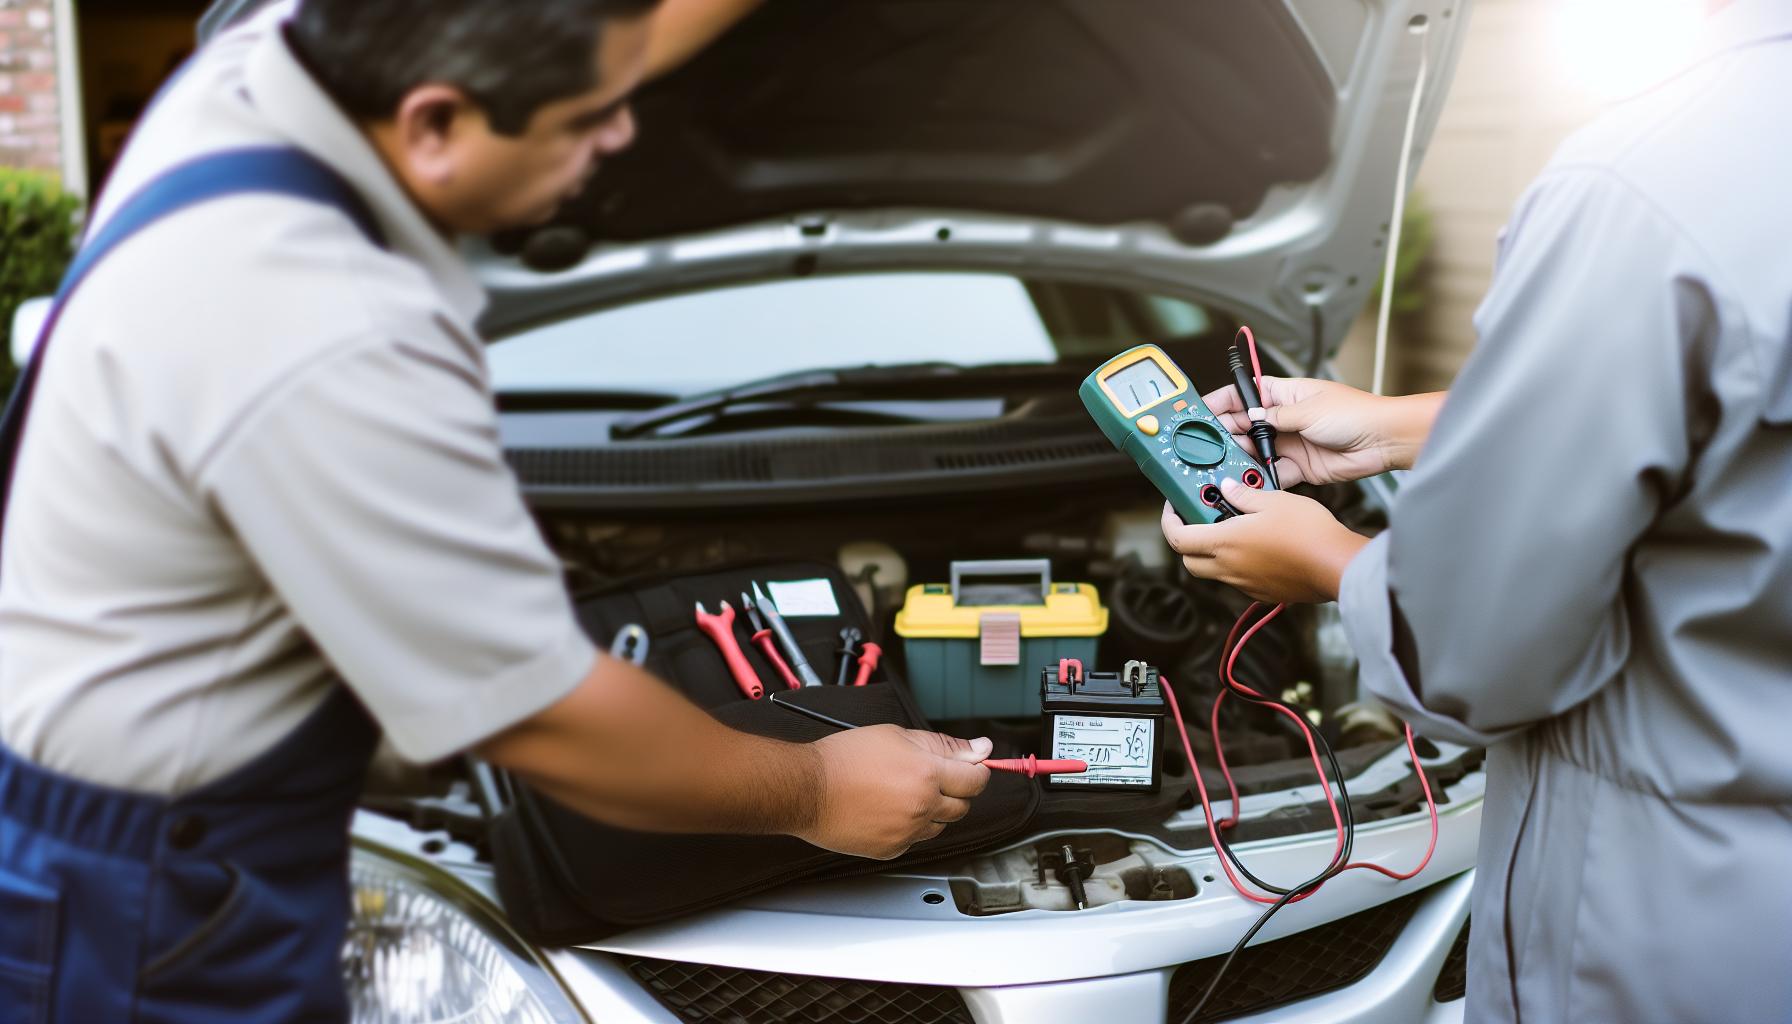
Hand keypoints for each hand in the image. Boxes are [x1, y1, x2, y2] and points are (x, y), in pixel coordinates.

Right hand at [797, 726, 992, 859]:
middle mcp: (921, 806)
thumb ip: (943, 744)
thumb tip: (980, 748)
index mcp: (926, 773)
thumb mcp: (897, 735)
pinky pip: (916, 840)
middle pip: (962, 806)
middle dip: (955, 791)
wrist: (808, 788)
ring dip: (933, 810)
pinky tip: (890, 810)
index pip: (976, 779)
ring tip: (904, 792)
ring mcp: (907, 832)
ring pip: (940, 825)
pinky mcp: (892, 849)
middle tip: (932, 777)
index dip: (978, 772)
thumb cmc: (844, 758)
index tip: (973, 768)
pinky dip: (910, 827)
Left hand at [1161, 485, 1370, 602]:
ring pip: (1214, 572)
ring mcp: (1245, 584)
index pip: (1179, 539)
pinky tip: (1256, 549)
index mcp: (1226, 543)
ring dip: (1213, 554)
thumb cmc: (1308, 532)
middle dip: (1187, 542)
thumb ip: (1244, 495)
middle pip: (1190, 561)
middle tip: (1198, 522)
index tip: (1173, 510)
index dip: (1169, 524)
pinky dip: (1237, 565)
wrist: (1337, 565)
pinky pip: (1238, 580)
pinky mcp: (1263, 593)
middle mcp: (1230, 568)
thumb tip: (1228, 489)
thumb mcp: (1274, 500)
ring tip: (1232, 531)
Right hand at [1203, 377, 1438, 486]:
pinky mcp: (1299, 466)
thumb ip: (1275, 417)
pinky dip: (1261, 479)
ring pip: (1256, 451)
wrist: (1384, 441)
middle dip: (1227, 435)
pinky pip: (1272, 473)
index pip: (1245, 394)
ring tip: (1226, 467)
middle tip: (1208, 446)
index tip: (1201, 411)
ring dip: (1243, 459)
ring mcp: (1291, 442)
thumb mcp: (1309, 410)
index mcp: (1286, 394)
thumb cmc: (1356, 414)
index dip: (1222, 401)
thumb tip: (1250, 416)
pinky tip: (1251, 483)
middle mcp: (1285, 418)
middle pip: (1245, 426)